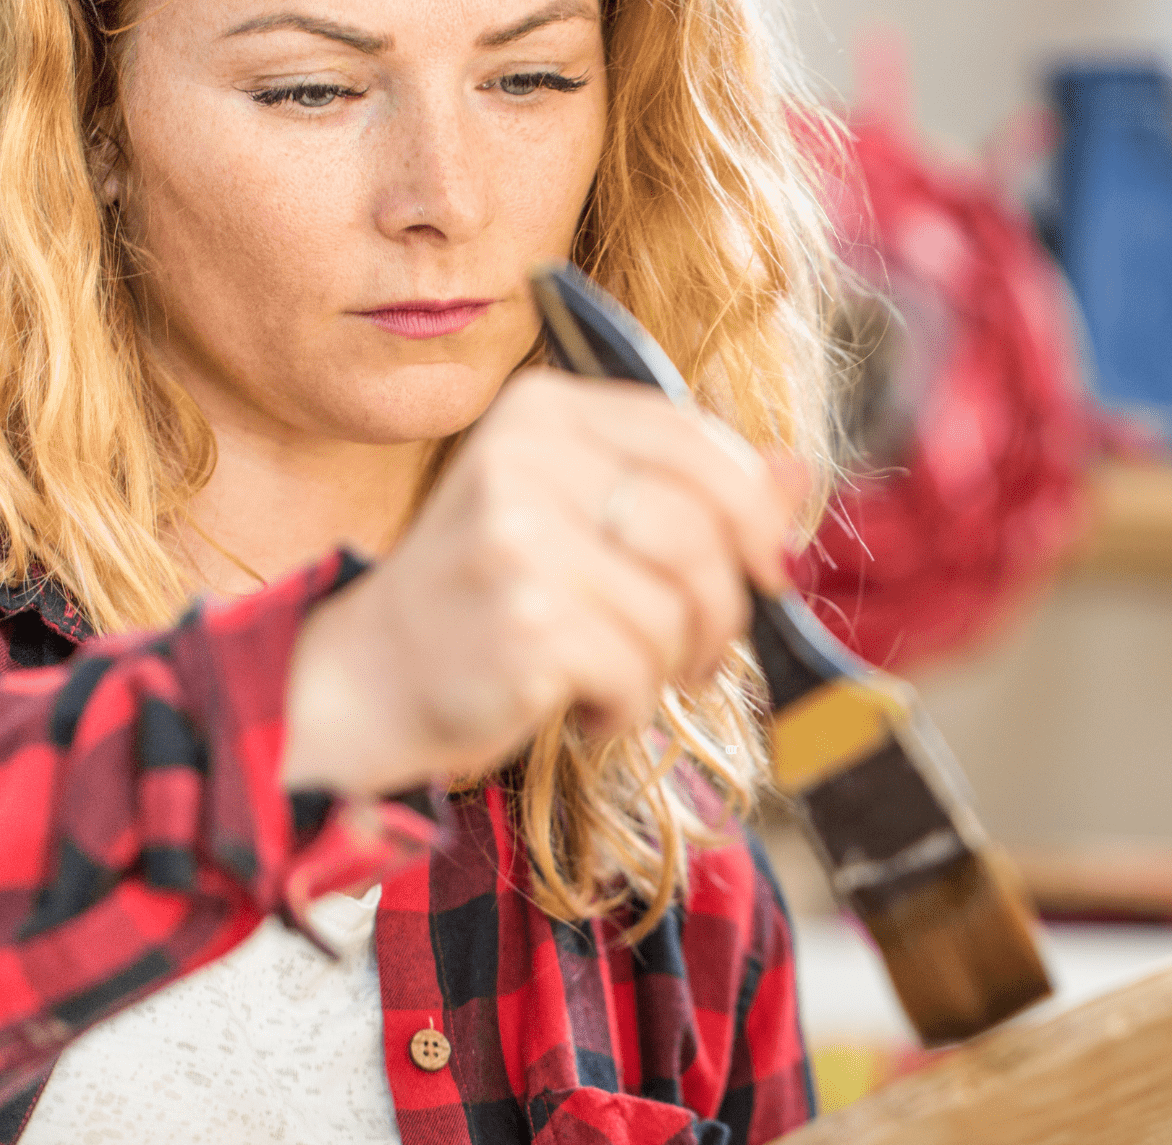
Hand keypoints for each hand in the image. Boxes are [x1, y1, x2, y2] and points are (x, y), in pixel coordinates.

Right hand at [280, 369, 799, 794]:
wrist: (370, 677)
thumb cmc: (491, 595)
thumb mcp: (579, 516)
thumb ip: (686, 490)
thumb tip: (802, 472)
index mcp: (545, 410)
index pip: (697, 442)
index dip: (755, 513)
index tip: (767, 569)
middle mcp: (527, 458)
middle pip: (704, 533)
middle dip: (722, 611)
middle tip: (694, 652)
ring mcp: (521, 537)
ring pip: (681, 608)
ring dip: (671, 665)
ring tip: (621, 675)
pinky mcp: (525, 621)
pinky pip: (639, 671)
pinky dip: (626, 706)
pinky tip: (582, 705)